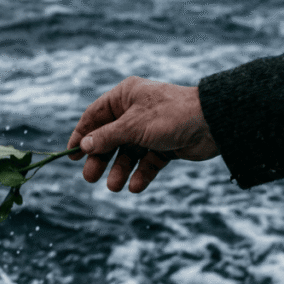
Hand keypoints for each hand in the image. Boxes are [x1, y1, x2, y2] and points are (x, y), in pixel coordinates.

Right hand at [67, 76, 218, 192]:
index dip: (82, 135)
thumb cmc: (170, 116)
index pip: (95, 116)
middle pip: (110, 138)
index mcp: (125, 97)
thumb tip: (83, 146)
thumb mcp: (132, 126)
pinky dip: (141, 174)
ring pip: (128, 153)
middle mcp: (136, 112)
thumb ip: (107, 137)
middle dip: (101, 159)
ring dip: (120, 170)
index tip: (71, 155)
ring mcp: (150, 130)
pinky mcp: (165, 146)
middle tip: (90, 177)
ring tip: (114, 187)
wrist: (213, 124)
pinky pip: (147, 162)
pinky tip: (136, 186)